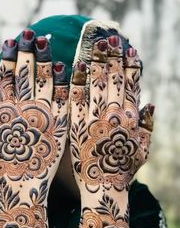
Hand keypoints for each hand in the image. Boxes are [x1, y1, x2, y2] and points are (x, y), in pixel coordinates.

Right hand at [0, 31, 68, 189]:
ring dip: (44, 57)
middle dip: (25, 50)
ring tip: (44, 41)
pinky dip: (64, 79)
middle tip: (28, 33)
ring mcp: (43, 114)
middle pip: (24, 72)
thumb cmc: (3, 169)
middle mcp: (22, 109)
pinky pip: (63, 96)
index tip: (11, 43)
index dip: (7, 58)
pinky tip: (65, 65)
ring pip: (44, 79)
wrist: (26, 185)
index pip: (4, 78)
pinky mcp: (60, 122)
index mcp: (4, 112)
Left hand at [69, 36, 153, 193]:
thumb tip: (150, 104)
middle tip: (109, 39)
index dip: (131, 66)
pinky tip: (76, 66)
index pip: (133, 85)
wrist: (102, 188)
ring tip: (95, 45)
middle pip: (115, 79)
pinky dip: (77, 81)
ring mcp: (96, 119)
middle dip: (113, 57)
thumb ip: (147, 126)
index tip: (128, 50)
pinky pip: (77, 99)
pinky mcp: (77, 126)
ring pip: (97, 84)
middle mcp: (116, 115)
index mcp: (132, 119)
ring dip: (97, 62)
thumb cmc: (123, 172)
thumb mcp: (142, 151)